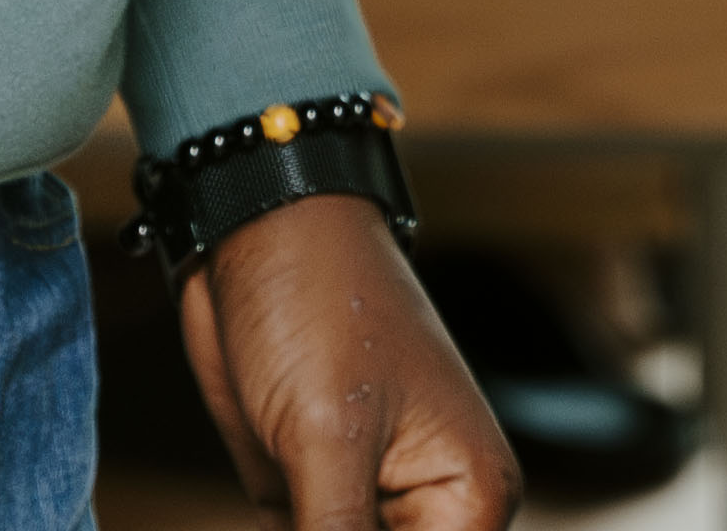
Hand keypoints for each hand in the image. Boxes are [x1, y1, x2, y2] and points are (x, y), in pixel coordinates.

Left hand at [172, 193, 514, 528]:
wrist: (254, 226)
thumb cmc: (316, 300)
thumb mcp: (326, 440)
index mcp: (472, 494)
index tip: (324, 527)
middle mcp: (430, 504)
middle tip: (301, 510)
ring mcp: (364, 499)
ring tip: (288, 482)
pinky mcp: (307, 491)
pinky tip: (256, 517)